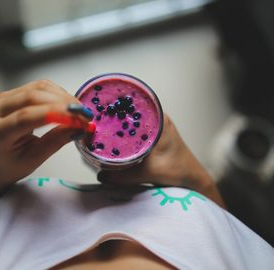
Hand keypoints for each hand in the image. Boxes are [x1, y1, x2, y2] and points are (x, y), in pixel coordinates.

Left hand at [0, 80, 90, 193]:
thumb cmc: (12, 165)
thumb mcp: (36, 159)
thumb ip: (57, 140)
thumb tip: (80, 127)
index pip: (27, 117)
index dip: (56, 114)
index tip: (80, 120)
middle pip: (33, 97)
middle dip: (64, 103)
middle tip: (85, 115)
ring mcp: (3, 98)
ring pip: (38, 88)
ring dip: (63, 97)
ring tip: (80, 111)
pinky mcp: (13, 93)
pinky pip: (38, 86)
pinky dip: (58, 93)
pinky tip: (68, 105)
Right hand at [98, 114, 224, 205]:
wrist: (192, 179)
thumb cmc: (178, 171)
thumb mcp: (148, 172)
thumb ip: (123, 176)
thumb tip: (101, 175)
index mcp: (159, 119)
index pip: (133, 105)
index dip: (115, 106)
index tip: (100, 110)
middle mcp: (157, 118)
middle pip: (130, 112)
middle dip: (113, 116)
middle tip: (96, 122)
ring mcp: (155, 125)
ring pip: (131, 121)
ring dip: (118, 125)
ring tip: (100, 129)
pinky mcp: (153, 135)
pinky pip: (134, 129)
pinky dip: (124, 133)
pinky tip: (113, 139)